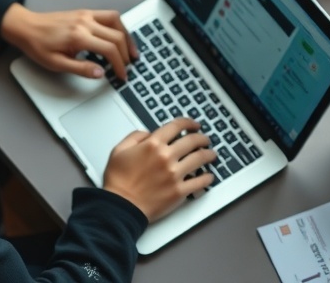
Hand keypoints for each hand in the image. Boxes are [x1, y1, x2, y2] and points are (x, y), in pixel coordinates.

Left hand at [0, 3, 137, 79]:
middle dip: (126, 53)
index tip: (122, 75)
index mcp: (78, 36)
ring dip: (127, 36)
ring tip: (131, 51)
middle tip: (127, 67)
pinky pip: (109, 15)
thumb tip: (100, 73)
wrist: (26, 26)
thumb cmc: (38, 46)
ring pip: (117, 21)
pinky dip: (118, 26)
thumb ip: (80, 69)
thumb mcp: (56, 64)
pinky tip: (119, 36)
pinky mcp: (85, 12)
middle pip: (117, 36)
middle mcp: (85, 22)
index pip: (109, 50)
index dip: (120, 65)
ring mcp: (86, 15)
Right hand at [101, 118, 217, 220]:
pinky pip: (200, 182)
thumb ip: (135, 137)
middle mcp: (166, 157)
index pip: (177, 126)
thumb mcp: (119, 150)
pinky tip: (209, 176)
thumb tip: (148, 133)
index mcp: (152, 145)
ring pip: (200, 159)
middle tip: (205, 139)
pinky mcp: (179, 191)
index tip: (194, 124)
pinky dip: (207, 178)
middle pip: (192, 141)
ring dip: (209, 154)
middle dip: (202, 138)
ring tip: (212, 154)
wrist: (120, 207)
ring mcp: (175, 175)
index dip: (188, 123)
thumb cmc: (118, 181)